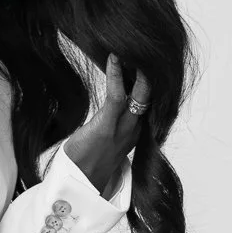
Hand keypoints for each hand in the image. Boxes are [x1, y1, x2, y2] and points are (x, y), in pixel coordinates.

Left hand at [61, 53, 150, 197]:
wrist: (77, 188)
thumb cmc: (88, 163)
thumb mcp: (107, 142)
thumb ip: (115, 123)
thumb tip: (115, 102)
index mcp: (136, 132)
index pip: (152, 100)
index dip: (154, 78)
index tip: (150, 55)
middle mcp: (135, 129)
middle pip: (153, 95)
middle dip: (154, 70)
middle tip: (150, 44)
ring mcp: (122, 129)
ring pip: (141, 93)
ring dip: (139, 68)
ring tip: (135, 45)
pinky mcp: (105, 128)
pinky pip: (117, 96)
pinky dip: (116, 75)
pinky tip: (114, 57)